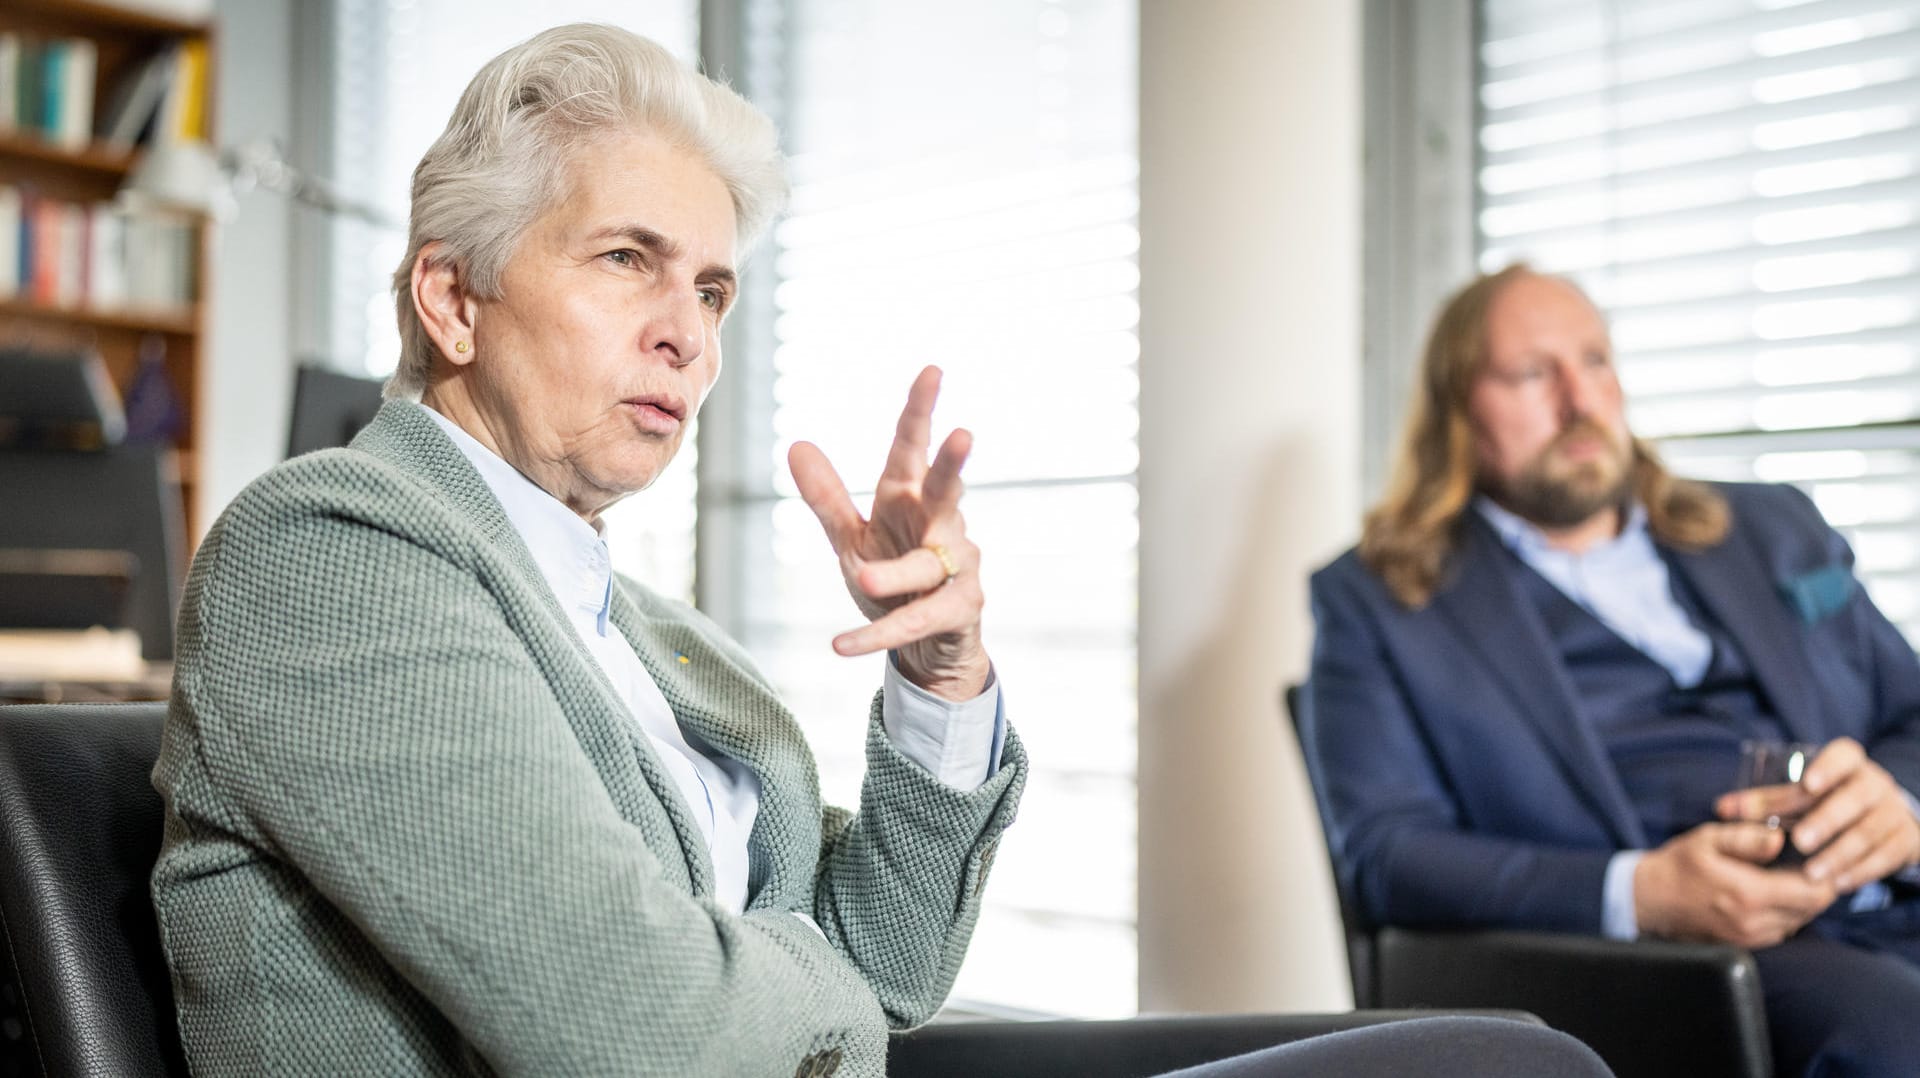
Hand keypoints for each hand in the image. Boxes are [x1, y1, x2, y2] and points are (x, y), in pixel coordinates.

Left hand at [788, 366, 989, 701]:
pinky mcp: (959, 611)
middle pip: (947, 490)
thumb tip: (796, 443)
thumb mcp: (853, 538)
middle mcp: (941, 526)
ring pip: (926, 564)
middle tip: (963, 434)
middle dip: (954, 464)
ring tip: (863, 574)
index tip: (932, 370)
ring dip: (896, 570)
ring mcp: (956, 568)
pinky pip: (915, 620)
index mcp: (910, 500)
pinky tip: (841, 644)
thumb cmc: (892, 579)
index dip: (921, 412)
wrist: (927, 646)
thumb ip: (828, 497)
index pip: (912, 451)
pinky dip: (876, 634)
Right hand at [1634, 822, 1836, 947]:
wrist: (1648, 900)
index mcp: (1749, 893)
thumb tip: (1780, 840)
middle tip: (1803, 865)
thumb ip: (1747, 838)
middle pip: (1812, 910)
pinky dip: (1783, 914)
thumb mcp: (1708, 839)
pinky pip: (1780, 931)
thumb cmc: (1678, 865)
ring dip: (1799, 903)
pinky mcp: (1745, 946)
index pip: (1814, 893)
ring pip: (1798, 921)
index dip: (1824, 875)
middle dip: (1814, 887)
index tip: (1816, 858)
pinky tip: (1768, 896)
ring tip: (1784, 879)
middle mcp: (1755, 922)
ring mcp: (1750, 938)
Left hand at [1715, 738, 1919, 893]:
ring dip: (1840, 854)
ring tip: (1811, 873)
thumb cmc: (1828, 800)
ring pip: (1870, 832)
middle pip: (1855, 799)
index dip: (1828, 768)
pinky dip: (1861, 871)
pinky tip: (1838, 884)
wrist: (1884, 816)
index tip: (1808, 784)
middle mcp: (1875, 783)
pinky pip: (1886, 856)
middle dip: (1827, 820)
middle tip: (1799, 841)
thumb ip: (1765, 800)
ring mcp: (1894, 811)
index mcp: (1849, 762)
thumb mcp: (1802, 792)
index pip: (1844, 756)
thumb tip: (1722, 809)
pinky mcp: (1905, 840)